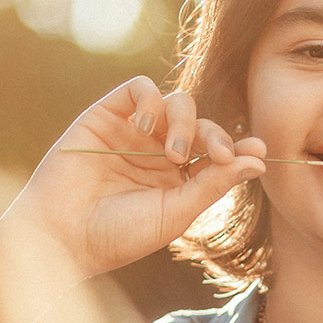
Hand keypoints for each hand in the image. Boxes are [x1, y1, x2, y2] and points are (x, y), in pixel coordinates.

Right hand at [3, 77, 266, 279]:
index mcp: (179, 180)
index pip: (217, 153)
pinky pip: (140, 87)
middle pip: (202, 124)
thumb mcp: (176, 212)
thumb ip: (215, 183)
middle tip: (218, 155)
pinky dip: (151, 99)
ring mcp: (133, 131)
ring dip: (185, 122)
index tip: (258, 151)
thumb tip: (259, 161)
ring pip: (176, 102)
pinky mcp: (106, 114)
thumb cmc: (119, 235)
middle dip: (216, 136)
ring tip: (173, 153)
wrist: (63, 235)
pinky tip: (148, 126)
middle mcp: (158, 152)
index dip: (239, 148)